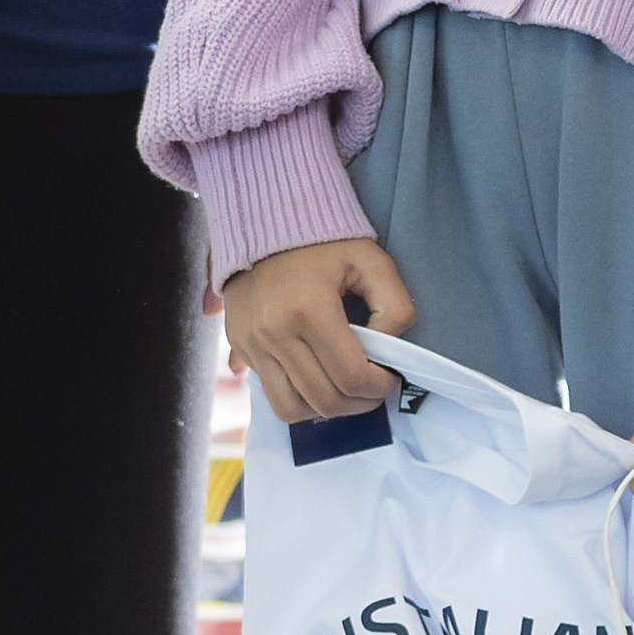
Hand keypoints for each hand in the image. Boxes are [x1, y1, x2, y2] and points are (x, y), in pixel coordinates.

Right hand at [223, 235, 414, 428]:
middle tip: (373, 388)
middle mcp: (274, 332)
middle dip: (359, 403)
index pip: (350, 377)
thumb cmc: (323, 243)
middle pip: (324, 400)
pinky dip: (298, 400)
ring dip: (326, 410)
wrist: (264, 223)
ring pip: (291, 410)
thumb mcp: (371, 261)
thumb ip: (395, 306)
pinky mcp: (239, 347)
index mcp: (309, 309)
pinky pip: (270, 396)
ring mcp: (251, 343)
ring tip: (344, 390)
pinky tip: (316, 381)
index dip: (378, 387)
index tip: (388, 377)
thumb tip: (388, 351)